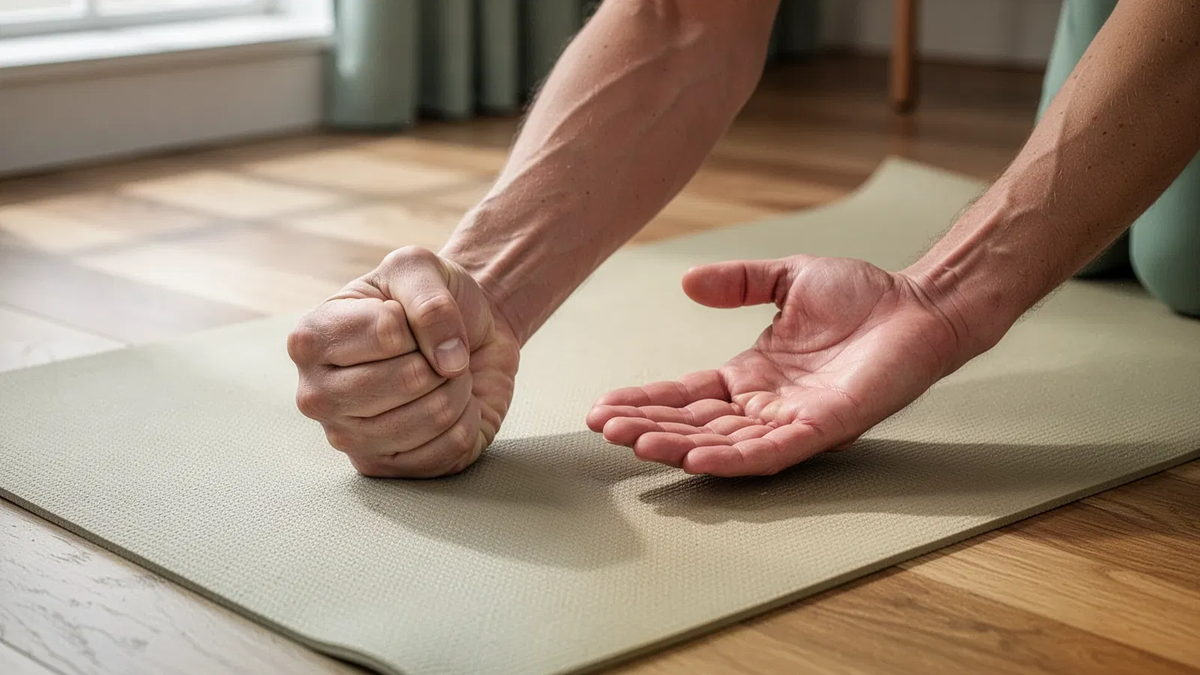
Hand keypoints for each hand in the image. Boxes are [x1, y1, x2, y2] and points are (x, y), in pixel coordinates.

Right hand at [287, 246, 519, 477]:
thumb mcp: (420, 268)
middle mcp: (316, 395)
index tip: (409, 317)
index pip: (389, 333)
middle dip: (442, 358)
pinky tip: (449, 404)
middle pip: (410, 379)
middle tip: (434, 351)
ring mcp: (348, 439)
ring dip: (457, 387)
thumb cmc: (425, 300)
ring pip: (435, 416)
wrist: (459, 334)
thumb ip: (430, 300)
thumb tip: (448, 360)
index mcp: (310, 339)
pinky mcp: (384, 469)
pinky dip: (467, 419)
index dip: (419, 321)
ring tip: (442, 375)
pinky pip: (450, 449)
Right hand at [587, 255, 962, 476]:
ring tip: (636, 444)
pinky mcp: (825, 428)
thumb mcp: (787, 279)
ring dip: (679, 446)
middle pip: (695, 425)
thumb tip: (687, 282)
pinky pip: (772, 453)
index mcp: (753, 377)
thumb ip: (739, 282)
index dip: (646, 401)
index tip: (605, 406)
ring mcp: (793, 421)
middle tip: (604, 429)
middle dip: (648, 427)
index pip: (687, 396)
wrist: (921, 303)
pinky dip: (733, 459)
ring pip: (725, 444)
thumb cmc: (865, 295)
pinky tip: (696, 459)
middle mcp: (767, 407)